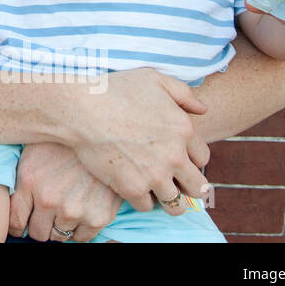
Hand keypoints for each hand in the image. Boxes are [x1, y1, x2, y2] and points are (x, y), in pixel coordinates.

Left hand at [10, 142, 122, 242]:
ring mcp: (75, 210)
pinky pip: (82, 238)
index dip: (16, 225)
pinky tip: (80, 211)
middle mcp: (50, 200)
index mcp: (29, 181)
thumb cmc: (63, 140)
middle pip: (37, 233)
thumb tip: (11, 204)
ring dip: (59, 225)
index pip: (15, 221)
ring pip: (59, 237)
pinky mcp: (98, 217)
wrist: (101, 132)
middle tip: (46, 213)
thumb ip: (20, 180)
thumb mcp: (32, 152)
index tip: (21, 224)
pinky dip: (80, 229)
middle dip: (39, 225)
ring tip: (65, 207)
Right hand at [65, 68, 211, 213]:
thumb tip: (202, 109)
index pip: (203, 158)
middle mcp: (174, 156)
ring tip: (155, 190)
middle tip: (174, 182)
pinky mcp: (132, 188)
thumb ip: (183, 93)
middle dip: (189, 186)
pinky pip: (146, 206)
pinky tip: (132, 187)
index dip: (192, 160)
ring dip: (167, 198)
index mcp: (183, 129)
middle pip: (198, 188)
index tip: (179, 160)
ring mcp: (154, 175)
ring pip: (175, 205)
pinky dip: (140, 199)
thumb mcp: (153, 79)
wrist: (81, 108)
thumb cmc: (115, 89)